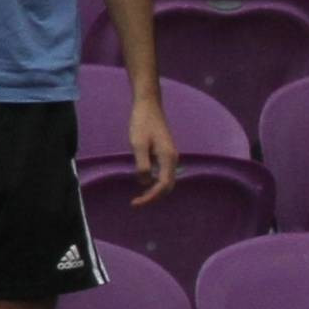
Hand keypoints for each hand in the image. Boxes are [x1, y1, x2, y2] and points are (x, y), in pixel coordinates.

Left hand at [123, 88, 176, 205]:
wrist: (149, 105)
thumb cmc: (142, 123)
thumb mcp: (138, 144)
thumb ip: (142, 165)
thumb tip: (144, 183)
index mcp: (168, 158)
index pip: (162, 185)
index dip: (150, 196)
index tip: (136, 202)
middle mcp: (173, 160)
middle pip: (168, 186)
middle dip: (153, 196)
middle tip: (137, 202)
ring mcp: (171, 157)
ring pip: (166, 181)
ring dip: (154, 190)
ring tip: (139, 195)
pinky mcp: (166, 154)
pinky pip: (163, 173)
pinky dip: (155, 181)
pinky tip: (144, 181)